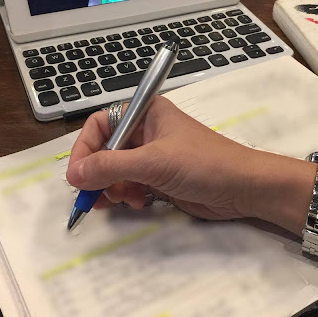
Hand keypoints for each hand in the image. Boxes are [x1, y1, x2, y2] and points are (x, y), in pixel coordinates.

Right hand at [66, 96, 263, 220]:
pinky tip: (137, 203)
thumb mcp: (153, 163)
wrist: (243, 188)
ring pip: (117, 171)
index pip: (100, 125)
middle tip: (92, 196)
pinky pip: (132, 185)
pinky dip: (128, 195)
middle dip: (98, 173)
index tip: (77, 175)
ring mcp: (154, 156)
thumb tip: (73, 175)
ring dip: (113, 187)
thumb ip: (111, 167)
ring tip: (120, 201)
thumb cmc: (202, 164)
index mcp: (146, 113)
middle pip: (106, 150)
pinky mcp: (161, 179)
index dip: (85, 148)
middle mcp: (147, 131)